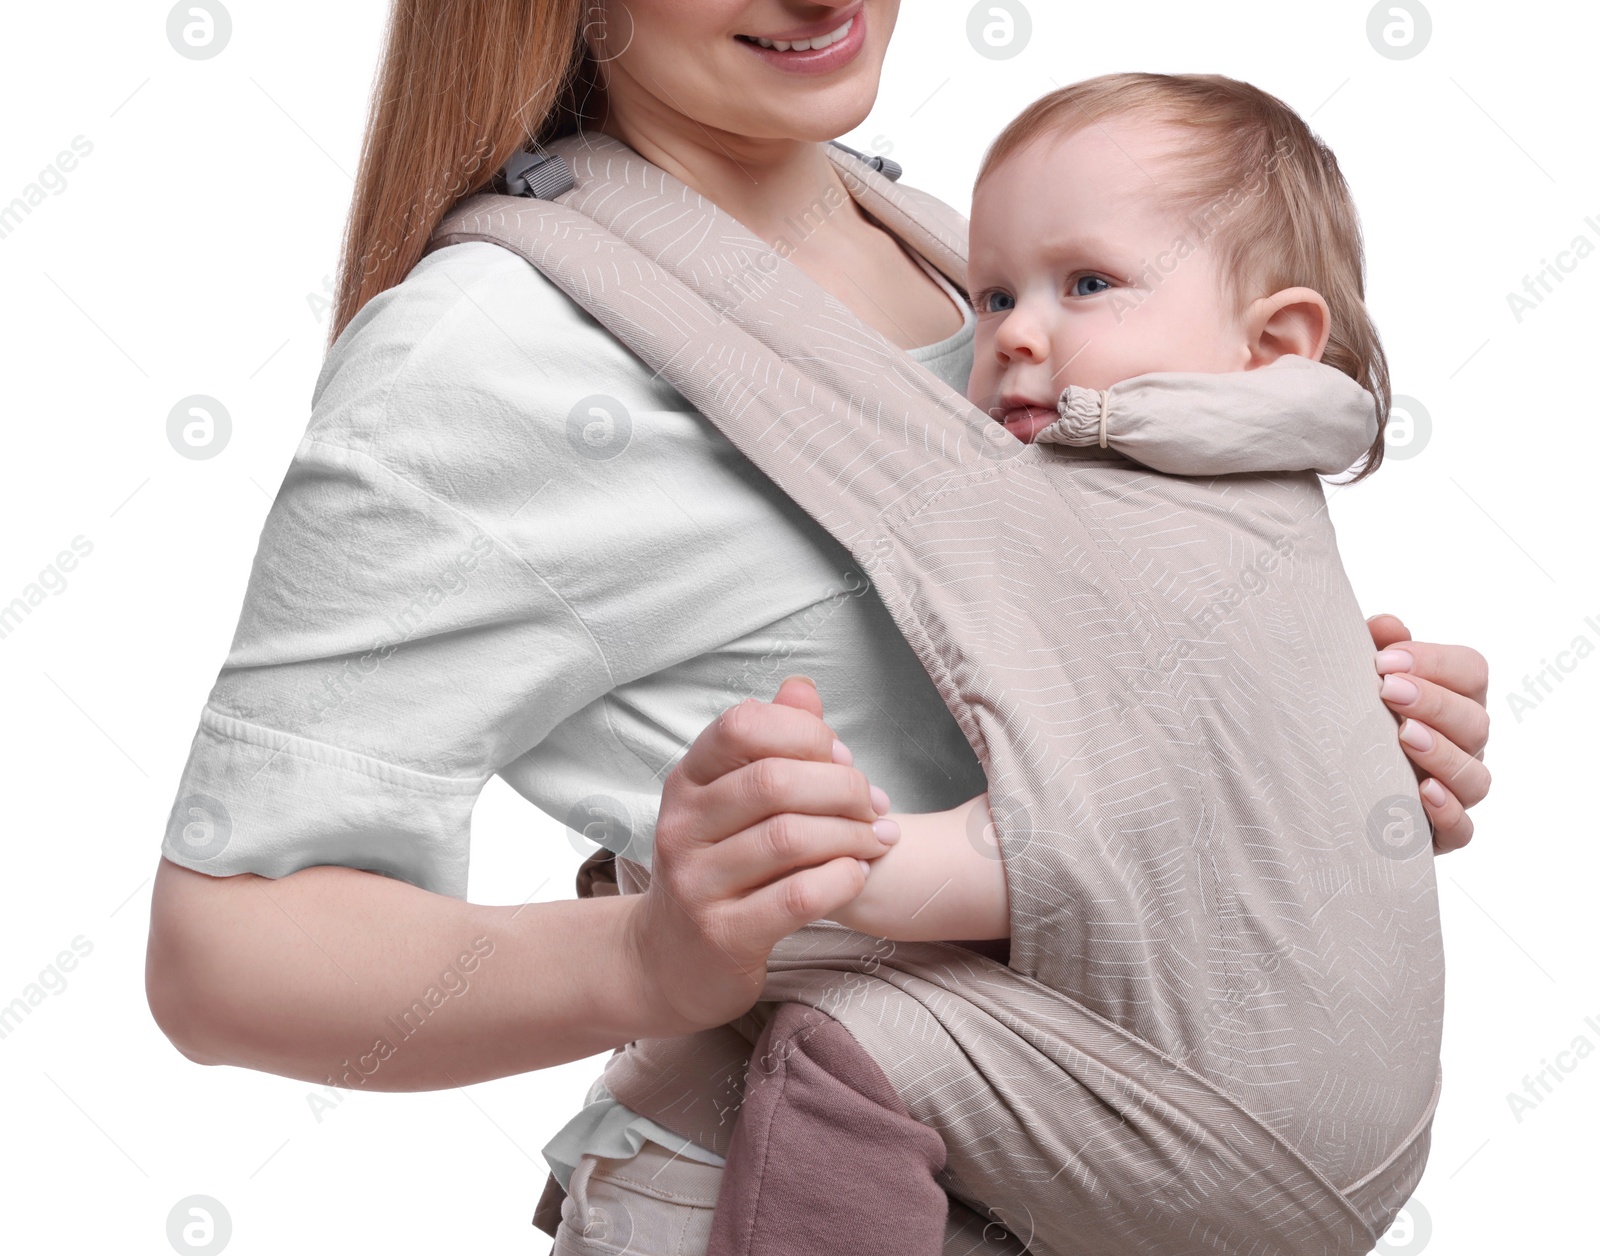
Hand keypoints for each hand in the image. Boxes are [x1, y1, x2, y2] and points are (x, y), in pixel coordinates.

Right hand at [623, 677, 895, 1034]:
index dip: (806, 733)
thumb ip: (770, 743)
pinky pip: (796, 897)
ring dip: (851, 835)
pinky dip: (840, 879)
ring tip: (879, 840)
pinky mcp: (723, 934)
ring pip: (789, 838)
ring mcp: (696, 883)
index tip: (842, 758)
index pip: (743, 726)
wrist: (671, 962)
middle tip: (877, 806)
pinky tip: (857, 874)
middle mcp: (682, 826)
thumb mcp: (730, 801)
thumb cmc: (719, 869)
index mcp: (687, 782)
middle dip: (842, 787)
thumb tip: (802, 688)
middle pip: (773, 781)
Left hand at [1367, 614, 1489, 852]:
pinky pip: (1463, 830)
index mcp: (1450, 699)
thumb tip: (1387, 625)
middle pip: (1476, 721)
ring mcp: (1455, 790)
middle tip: (1388, 691)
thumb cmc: (1346, 718)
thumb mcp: (1353, 679)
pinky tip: (1423, 793)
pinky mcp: (1438, 833)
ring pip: (1476, 777)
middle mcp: (1462, 744)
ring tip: (1404, 737)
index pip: (1471, 671)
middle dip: (1434, 703)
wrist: (1319, 782)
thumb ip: (1372, 648)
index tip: (1384, 660)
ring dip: (1443, 754)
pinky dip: (1449, 813)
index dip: (1436, 662)